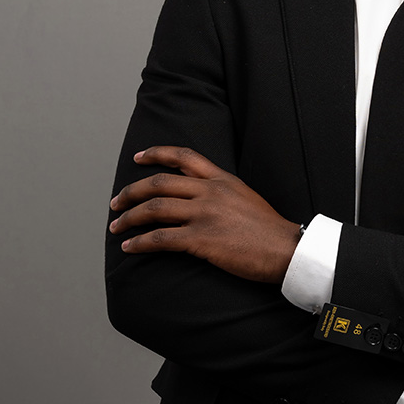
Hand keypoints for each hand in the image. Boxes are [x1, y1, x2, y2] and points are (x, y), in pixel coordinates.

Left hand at [109, 146, 299, 283]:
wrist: (287, 250)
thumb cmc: (270, 231)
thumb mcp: (247, 197)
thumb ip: (223, 192)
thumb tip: (201, 199)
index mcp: (221, 179)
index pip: (183, 156)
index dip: (156, 154)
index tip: (138, 158)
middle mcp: (210, 192)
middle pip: (158, 183)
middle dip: (131, 192)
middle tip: (117, 202)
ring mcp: (205, 214)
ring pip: (153, 209)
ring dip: (129, 218)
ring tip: (116, 226)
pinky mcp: (201, 239)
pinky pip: (160, 239)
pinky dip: (140, 243)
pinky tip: (129, 248)